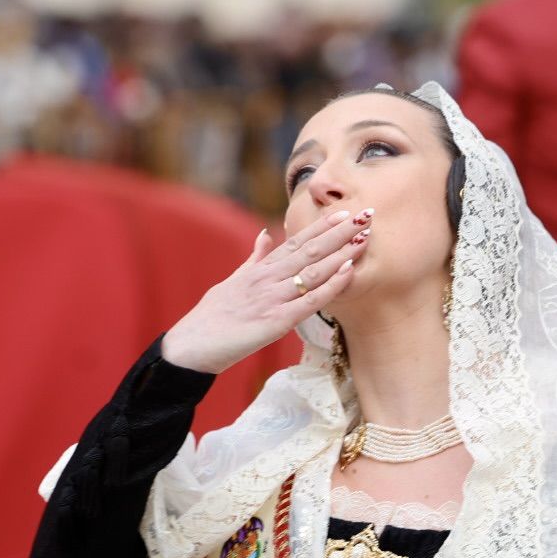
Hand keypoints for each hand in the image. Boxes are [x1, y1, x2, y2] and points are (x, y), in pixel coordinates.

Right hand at [162, 208, 373, 373]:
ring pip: (314, 271)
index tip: (343, 212)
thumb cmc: (211, 316)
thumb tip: (265, 234)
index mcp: (260, 269)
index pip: (296, 241)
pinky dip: (331, 286)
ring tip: (364, 237)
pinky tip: (348, 272)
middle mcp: (268, 278)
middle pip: (310, 250)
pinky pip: (310, 302)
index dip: (321, 226)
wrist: (191, 345)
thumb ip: (254, 259)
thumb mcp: (233, 281)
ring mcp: (272, 298)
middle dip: (339, 232)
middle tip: (365, 215)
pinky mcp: (276, 322)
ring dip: (341, 253)